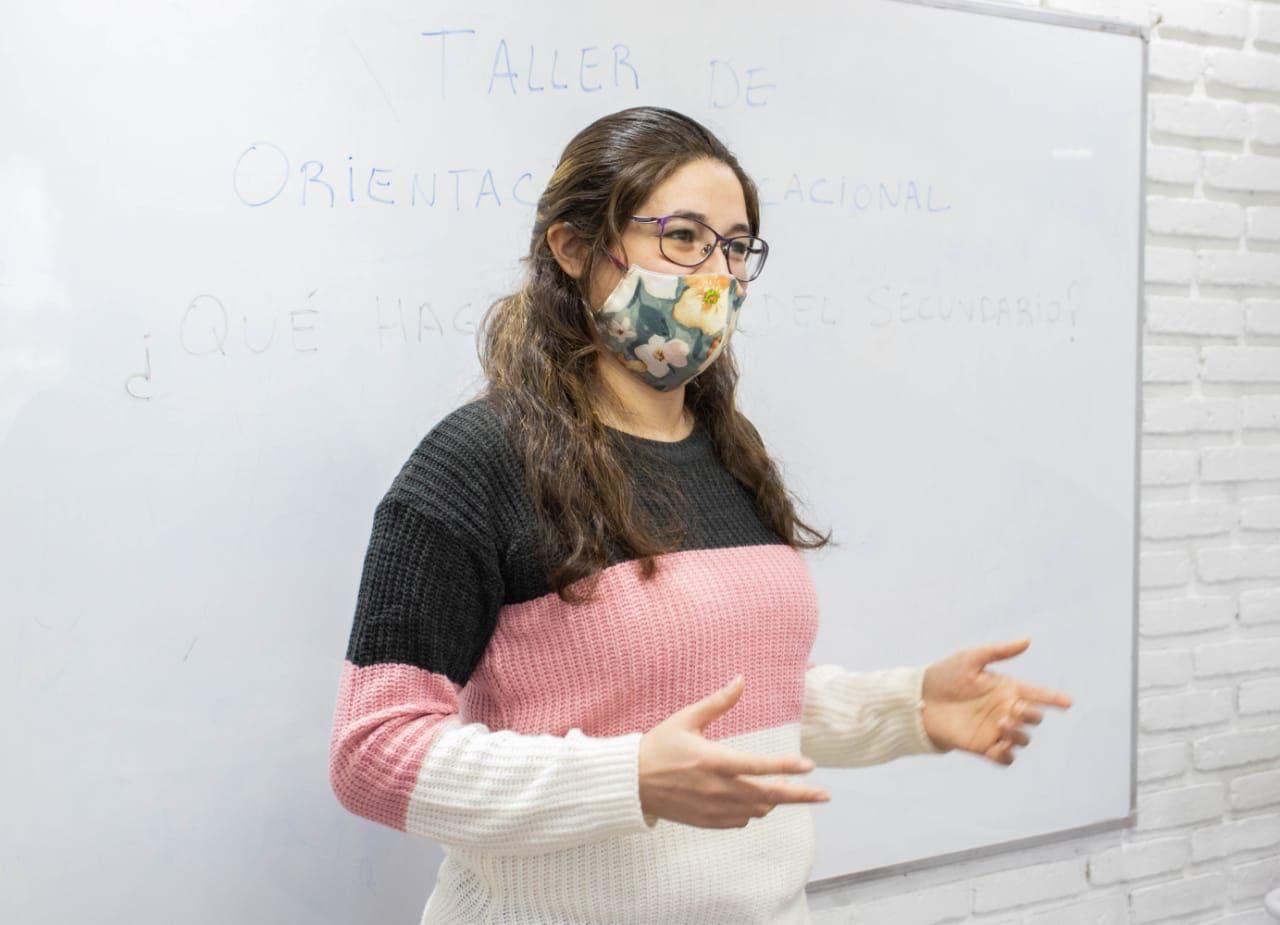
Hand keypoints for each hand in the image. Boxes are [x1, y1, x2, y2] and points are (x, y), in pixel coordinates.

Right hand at [638, 674, 829, 827]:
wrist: (631, 782)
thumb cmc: (659, 745)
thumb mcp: (687, 719)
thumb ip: (718, 702)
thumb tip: (741, 679)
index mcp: (713, 760)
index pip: (758, 766)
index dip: (786, 767)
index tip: (810, 766)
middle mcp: (716, 789)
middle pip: (767, 796)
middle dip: (799, 795)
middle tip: (824, 795)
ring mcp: (712, 808)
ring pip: (756, 810)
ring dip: (773, 801)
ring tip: (783, 789)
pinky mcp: (706, 821)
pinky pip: (739, 821)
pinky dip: (752, 811)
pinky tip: (753, 801)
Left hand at [920, 637, 1072, 764]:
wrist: (919, 700)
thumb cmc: (944, 676)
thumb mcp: (970, 659)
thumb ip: (999, 651)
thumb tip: (1027, 640)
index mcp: (1006, 689)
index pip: (1038, 695)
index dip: (1054, 699)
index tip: (1068, 702)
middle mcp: (1005, 710)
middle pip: (1034, 718)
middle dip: (1031, 714)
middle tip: (1013, 708)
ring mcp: (995, 730)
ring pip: (1023, 739)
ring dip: (1018, 733)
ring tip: (1001, 722)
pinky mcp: (983, 747)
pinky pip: (1006, 759)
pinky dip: (1007, 755)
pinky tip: (997, 745)